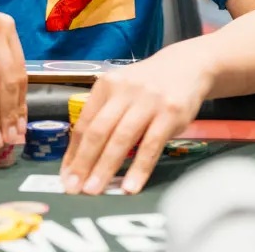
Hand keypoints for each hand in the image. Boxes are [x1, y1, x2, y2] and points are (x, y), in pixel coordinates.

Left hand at [60, 50, 211, 194]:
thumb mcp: (122, 90)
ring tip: (96, 190)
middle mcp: (125, 90)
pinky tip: (131, 186)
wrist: (188, 65)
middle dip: (84, 163)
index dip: (73, 152)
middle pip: (99, 131)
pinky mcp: (170, 113)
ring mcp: (149, 101)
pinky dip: (139, 168)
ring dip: (106, 168)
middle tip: (75, 188)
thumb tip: (82, 156)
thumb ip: (105, 115)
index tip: (66, 176)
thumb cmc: (149, 84)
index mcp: (107, 85)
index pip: (84, 123)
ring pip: (122, 139)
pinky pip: (151, 145)